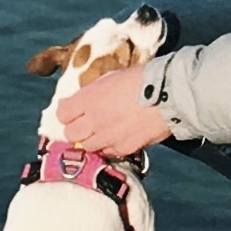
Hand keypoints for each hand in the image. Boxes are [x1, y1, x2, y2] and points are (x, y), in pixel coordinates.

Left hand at [55, 60, 172, 157]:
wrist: (168, 94)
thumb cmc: (141, 80)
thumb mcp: (111, 78)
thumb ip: (92, 92)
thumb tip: (81, 100)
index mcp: (89, 99)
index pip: (62, 114)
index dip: (67, 112)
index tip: (74, 110)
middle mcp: (94, 120)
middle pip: (70, 134)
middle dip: (76, 128)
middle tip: (86, 123)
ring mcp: (108, 137)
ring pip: (87, 146)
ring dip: (92, 139)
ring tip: (103, 131)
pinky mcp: (124, 148)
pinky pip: (108, 153)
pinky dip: (109, 147)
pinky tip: (117, 137)